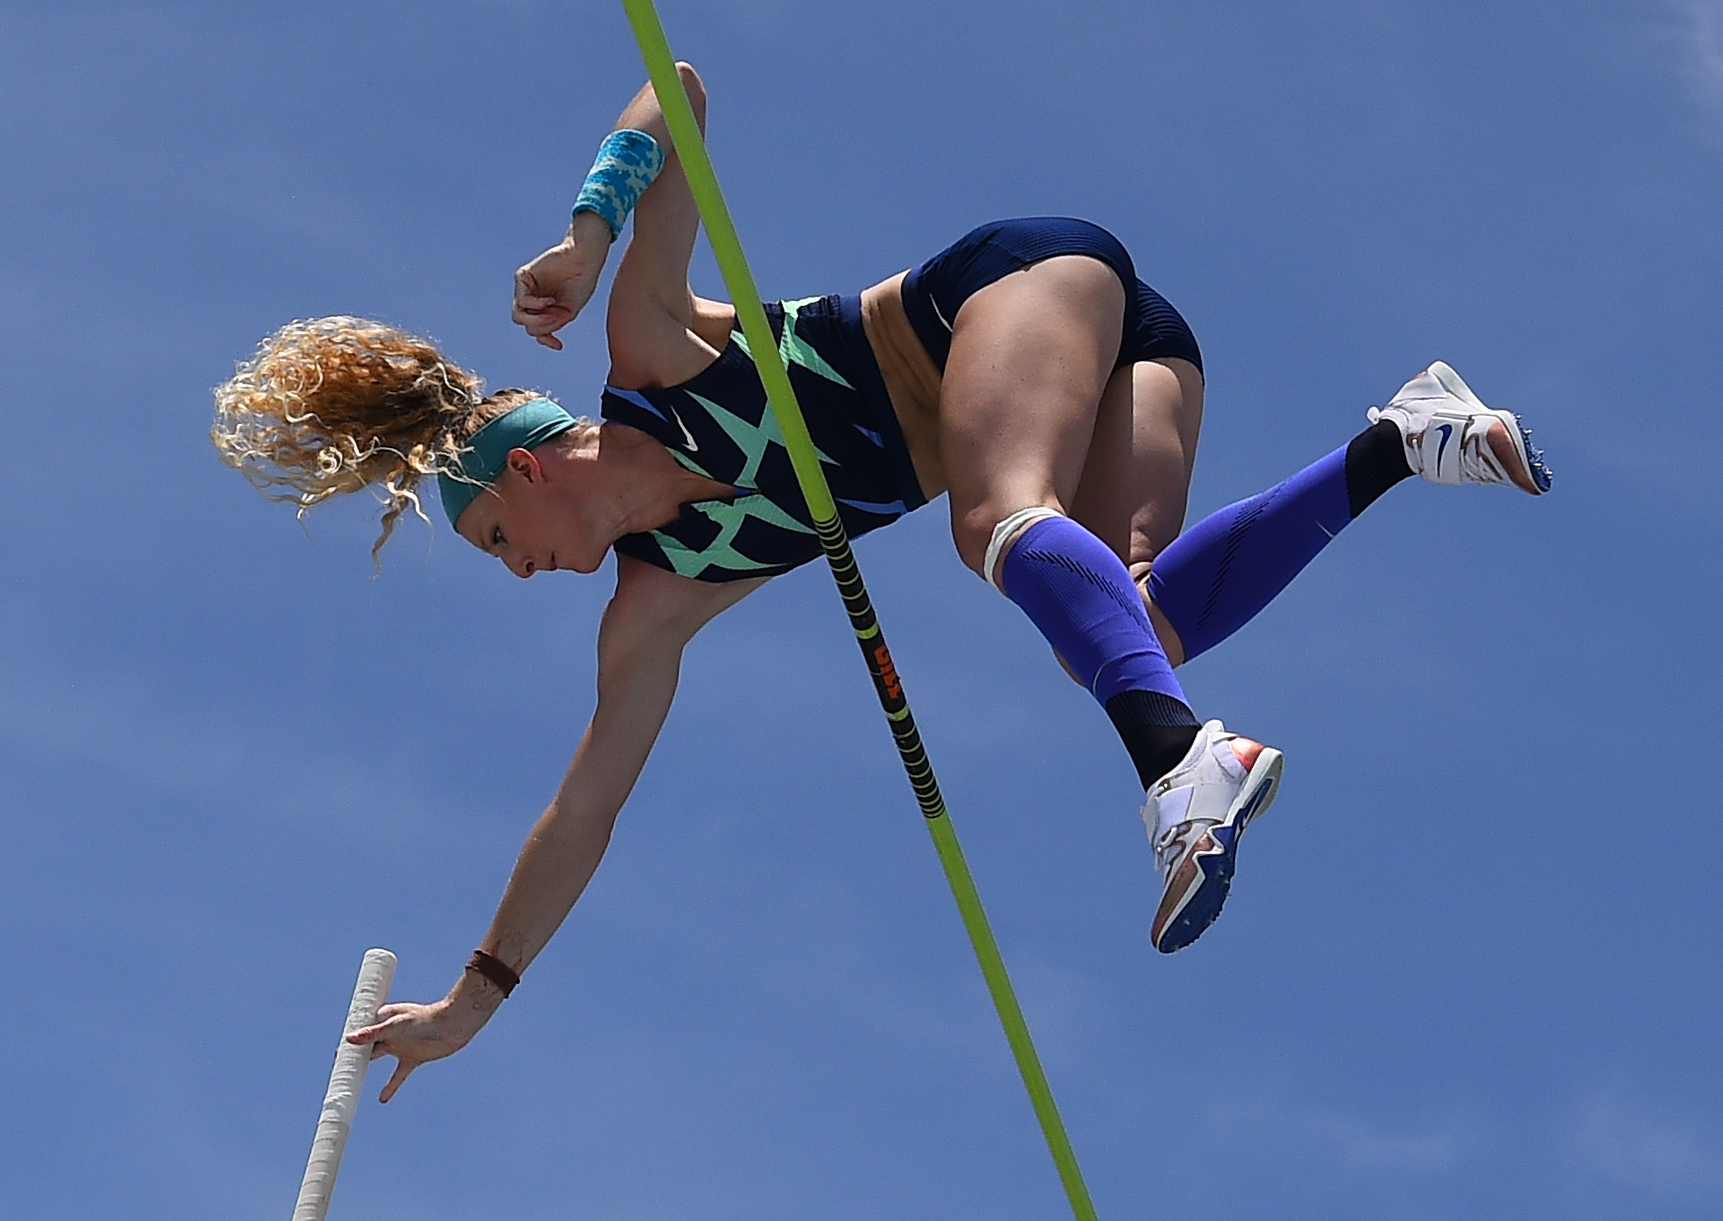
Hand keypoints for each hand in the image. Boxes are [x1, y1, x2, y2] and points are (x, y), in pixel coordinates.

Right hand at [346, 982, 499, 1102]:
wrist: (455, 1025)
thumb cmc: (427, 1019)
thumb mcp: (398, 1025)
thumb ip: (374, 1033)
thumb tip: (349, 1039)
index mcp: (383, 1018)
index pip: (360, 1031)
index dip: (347, 1042)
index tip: (335, 1057)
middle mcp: (390, 1032)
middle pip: (365, 1046)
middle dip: (351, 1056)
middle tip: (337, 1070)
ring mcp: (400, 1045)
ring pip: (377, 1059)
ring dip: (365, 1068)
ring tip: (350, 1082)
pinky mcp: (412, 1058)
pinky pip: (398, 1075)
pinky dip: (390, 1087)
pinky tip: (382, 1099)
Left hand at [512, 212, 612, 349]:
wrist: (584, 260)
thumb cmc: (581, 283)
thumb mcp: (568, 312)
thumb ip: (551, 324)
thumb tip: (536, 334)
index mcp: (544, 308)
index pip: (536, 330)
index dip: (545, 340)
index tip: (559, 345)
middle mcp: (532, 299)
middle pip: (526, 325)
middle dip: (542, 327)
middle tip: (558, 319)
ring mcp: (526, 289)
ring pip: (518, 316)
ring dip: (536, 320)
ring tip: (553, 315)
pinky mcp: (523, 278)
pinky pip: (521, 301)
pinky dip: (536, 305)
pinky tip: (550, 300)